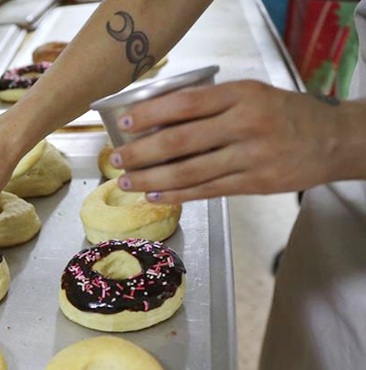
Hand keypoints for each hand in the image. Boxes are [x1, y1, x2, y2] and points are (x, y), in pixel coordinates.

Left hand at [111, 81, 348, 202]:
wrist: (333, 140)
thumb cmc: (284, 114)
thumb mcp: (252, 94)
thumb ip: (212, 104)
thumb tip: (157, 118)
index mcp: (242, 96)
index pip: (187, 103)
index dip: (151, 114)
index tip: (125, 123)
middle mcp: (246, 124)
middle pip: (181, 141)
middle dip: (141, 152)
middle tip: (116, 158)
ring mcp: (252, 157)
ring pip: (190, 172)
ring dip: (152, 179)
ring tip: (127, 181)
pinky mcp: (256, 184)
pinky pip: (208, 191)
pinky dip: (177, 195)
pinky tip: (155, 196)